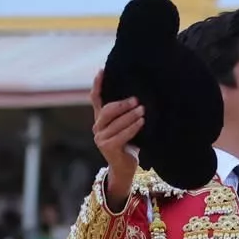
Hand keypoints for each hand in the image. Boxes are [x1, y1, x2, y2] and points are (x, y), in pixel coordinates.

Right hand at [89, 71, 143, 208]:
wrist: (125, 167)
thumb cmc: (129, 144)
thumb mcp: (127, 125)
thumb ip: (126, 113)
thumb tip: (140, 97)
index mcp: (101, 118)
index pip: (96, 98)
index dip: (98, 84)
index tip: (102, 70)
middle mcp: (98, 126)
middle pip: (107, 109)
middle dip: (122, 104)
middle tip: (137, 100)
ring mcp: (100, 137)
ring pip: (115, 122)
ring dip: (130, 115)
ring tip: (142, 110)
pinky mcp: (107, 147)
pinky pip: (120, 135)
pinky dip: (132, 128)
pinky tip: (141, 122)